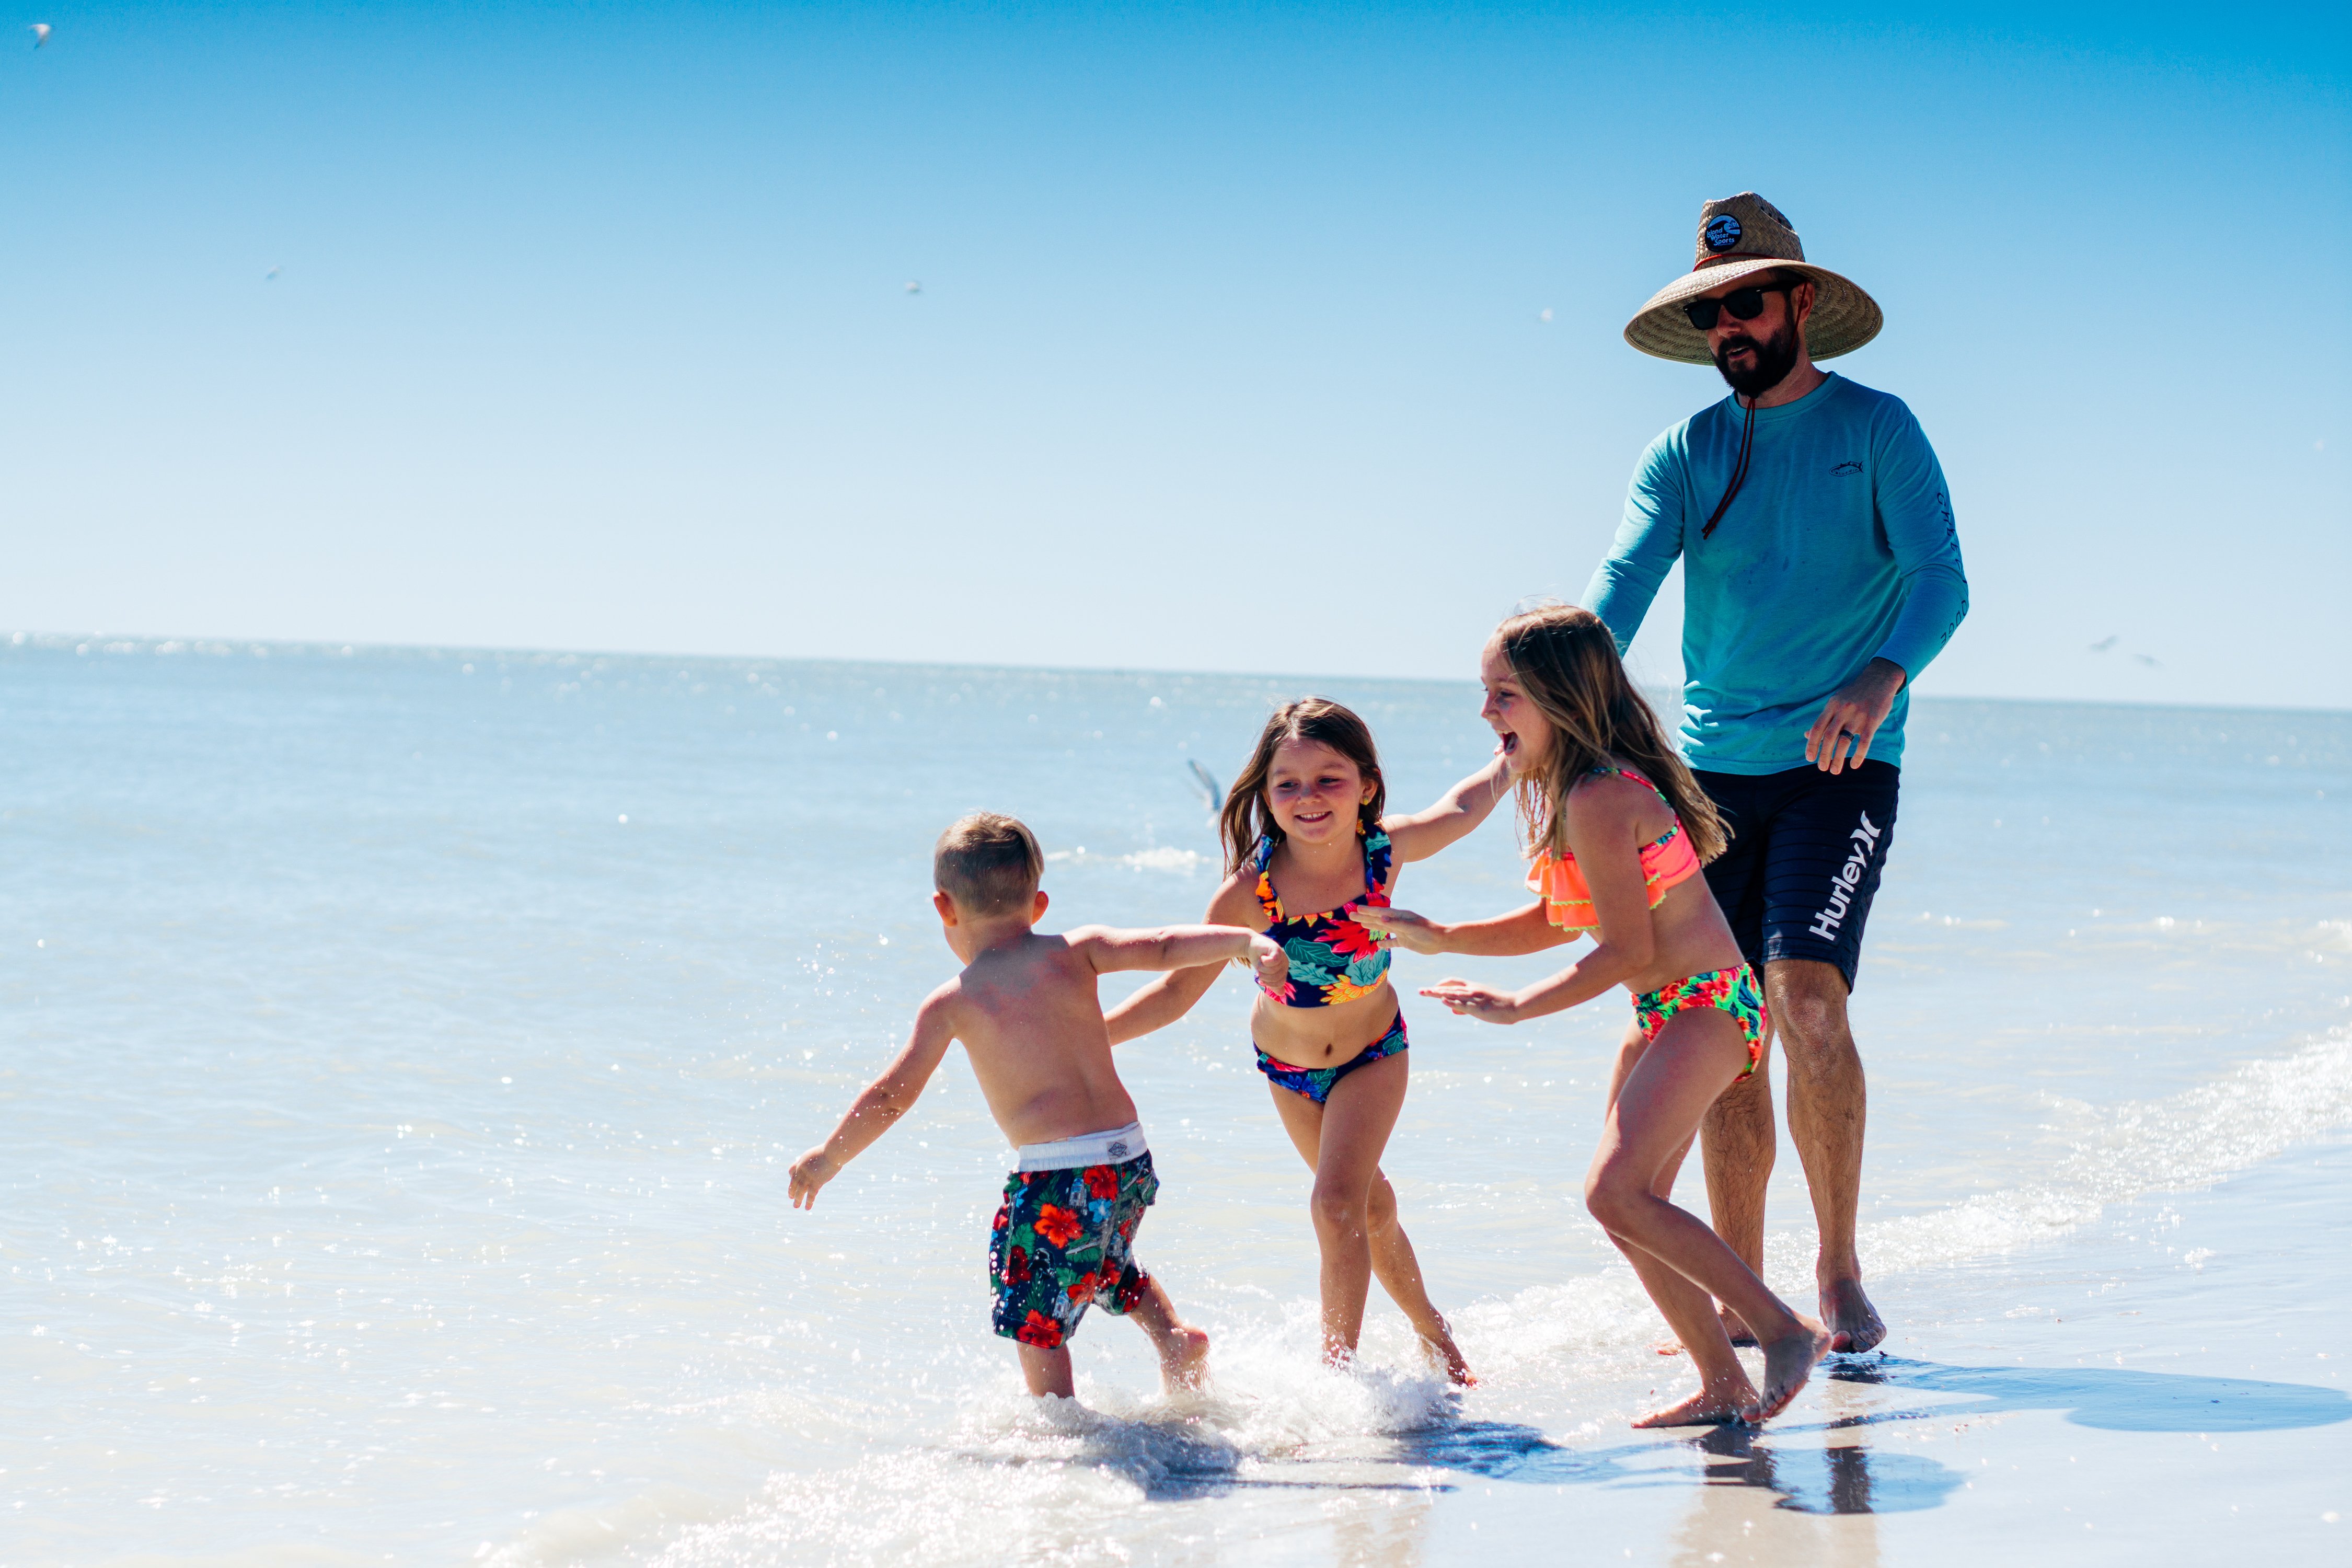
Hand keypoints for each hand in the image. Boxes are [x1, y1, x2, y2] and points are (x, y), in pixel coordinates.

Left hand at [787, 1147, 838, 1208]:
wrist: (833, 1152)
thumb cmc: (830, 1150)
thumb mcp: (819, 1153)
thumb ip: (815, 1161)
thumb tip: (818, 1164)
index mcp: (802, 1161)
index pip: (791, 1170)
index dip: (791, 1177)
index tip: (793, 1181)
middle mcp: (802, 1169)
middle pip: (793, 1182)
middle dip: (791, 1191)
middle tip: (791, 1197)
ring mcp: (808, 1176)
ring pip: (800, 1190)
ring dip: (797, 1199)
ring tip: (795, 1206)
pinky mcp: (816, 1182)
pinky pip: (810, 1194)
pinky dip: (809, 1202)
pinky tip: (807, 1208)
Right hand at [1246, 933, 1288, 989]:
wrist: (1250, 945)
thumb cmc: (1259, 960)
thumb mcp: (1265, 973)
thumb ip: (1273, 983)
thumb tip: (1281, 994)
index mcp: (1283, 970)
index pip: (1279, 983)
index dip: (1269, 984)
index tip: (1261, 979)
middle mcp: (1285, 963)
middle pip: (1276, 978)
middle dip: (1264, 976)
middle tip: (1260, 969)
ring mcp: (1281, 956)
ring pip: (1273, 970)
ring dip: (1262, 968)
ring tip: (1260, 961)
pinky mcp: (1276, 949)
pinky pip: (1273, 961)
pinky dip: (1264, 961)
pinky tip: (1262, 956)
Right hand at [1355, 906, 1446, 954]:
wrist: (1441, 940)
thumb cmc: (1428, 931)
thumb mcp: (1411, 927)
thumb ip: (1396, 924)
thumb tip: (1380, 919)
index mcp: (1400, 916)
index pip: (1380, 912)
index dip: (1368, 911)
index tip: (1356, 909)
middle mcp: (1399, 922)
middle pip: (1378, 919)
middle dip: (1365, 917)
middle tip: (1351, 915)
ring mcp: (1401, 932)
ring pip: (1383, 929)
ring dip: (1372, 926)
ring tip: (1361, 924)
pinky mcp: (1405, 941)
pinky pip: (1392, 942)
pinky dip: (1385, 943)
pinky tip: (1378, 945)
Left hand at [1420, 978, 1522, 1023]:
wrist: (1515, 1005)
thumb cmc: (1498, 1005)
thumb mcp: (1480, 1004)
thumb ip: (1465, 1006)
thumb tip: (1451, 1010)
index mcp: (1473, 987)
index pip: (1453, 982)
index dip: (1441, 985)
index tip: (1431, 989)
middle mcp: (1472, 990)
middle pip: (1449, 988)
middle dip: (1433, 990)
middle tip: (1420, 991)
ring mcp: (1475, 998)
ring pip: (1454, 994)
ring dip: (1439, 994)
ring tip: (1426, 993)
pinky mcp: (1479, 1007)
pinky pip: (1463, 1004)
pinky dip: (1453, 1002)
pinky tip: (1443, 1001)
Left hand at [1805, 658, 1906, 774]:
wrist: (1879, 679)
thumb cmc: (1854, 693)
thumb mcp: (1835, 701)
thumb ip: (1823, 718)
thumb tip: (1805, 734)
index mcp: (1832, 706)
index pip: (1817, 728)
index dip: (1811, 744)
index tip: (1809, 758)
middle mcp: (1843, 711)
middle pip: (1829, 736)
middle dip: (1824, 754)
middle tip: (1822, 768)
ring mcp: (1858, 716)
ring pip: (1844, 741)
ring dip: (1838, 758)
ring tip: (1834, 771)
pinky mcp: (1873, 720)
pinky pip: (1864, 742)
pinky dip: (1858, 755)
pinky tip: (1854, 765)